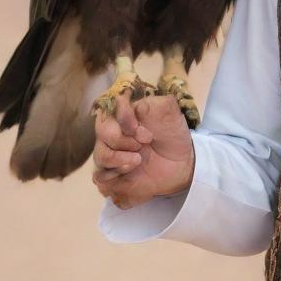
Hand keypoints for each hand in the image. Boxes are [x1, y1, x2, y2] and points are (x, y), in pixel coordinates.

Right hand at [93, 94, 194, 209]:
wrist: (180, 162)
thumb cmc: (171, 133)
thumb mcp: (171, 114)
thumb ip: (158, 105)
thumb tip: (138, 106)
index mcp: (124, 111)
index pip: (113, 108)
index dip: (126, 119)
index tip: (144, 131)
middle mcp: (111, 130)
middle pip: (103, 130)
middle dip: (123, 140)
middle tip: (144, 144)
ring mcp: (108, 151)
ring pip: (100, 154)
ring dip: (120, 158)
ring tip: (138, 160)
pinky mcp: (108, 173)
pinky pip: (100, 175)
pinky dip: (115, 175)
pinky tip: (130, 171)